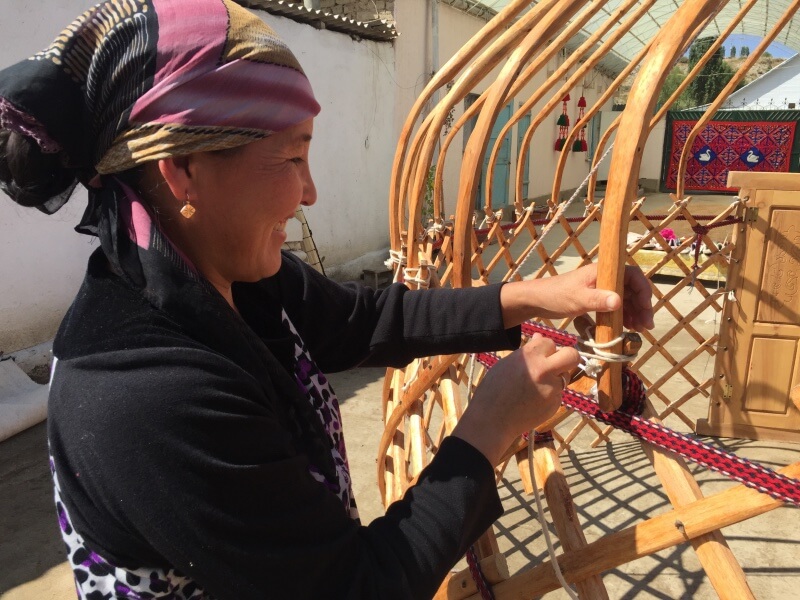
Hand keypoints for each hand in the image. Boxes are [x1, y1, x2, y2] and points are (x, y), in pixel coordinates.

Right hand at [452, 334, 579, 465]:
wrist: (492, 419)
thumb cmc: (494, 388)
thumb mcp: (508, 364)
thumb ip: (528, 351)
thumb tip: (540, 337)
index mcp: (530, 355)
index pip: (550, 343)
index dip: (545, 349)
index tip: (539, 355)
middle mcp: (545, 370)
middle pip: (572, 356)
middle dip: (567, 357)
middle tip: (557, 363)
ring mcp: (552, 388)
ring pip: (565, 377)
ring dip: (556, 378)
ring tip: (536, 387)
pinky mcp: (555, 404)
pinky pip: (557, 394)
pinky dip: (549, 395)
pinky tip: (533, 400)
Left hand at [500, 264, 654, 331]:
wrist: (537, 300)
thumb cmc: (555, 296)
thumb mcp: (577, 299)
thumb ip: (597, 300)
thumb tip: (619, 302)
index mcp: (603, 272)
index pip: (632, 275)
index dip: (643, 291)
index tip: (645, 310)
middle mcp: (605, 278)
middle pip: (632, 288)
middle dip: (641, 306)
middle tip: (645, 326)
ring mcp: (600, 288)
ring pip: (625, 298)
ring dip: (634, 312)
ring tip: (638, 329)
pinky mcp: (595, 298)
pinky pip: (615, 305)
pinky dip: (623, 315)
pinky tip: (625, 327)